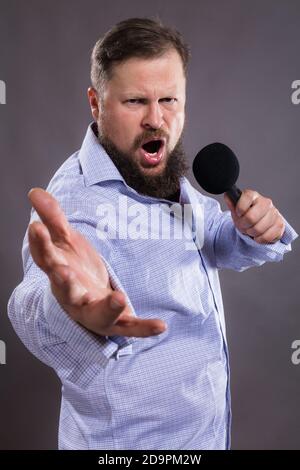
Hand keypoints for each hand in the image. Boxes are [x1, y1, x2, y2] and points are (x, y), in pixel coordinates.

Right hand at [28, 188, 165, 336]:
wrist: (85, 303)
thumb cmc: (74, 268)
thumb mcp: (66, 242)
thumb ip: (54, 218)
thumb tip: (35, 192)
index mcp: (59, 272)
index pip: (46, 257)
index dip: (40, 243)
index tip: (36, 227)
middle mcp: (73, 295)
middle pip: (66, 289)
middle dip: (63, 281)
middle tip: (62, 271)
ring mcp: (94, 311)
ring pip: (98, 314)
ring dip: (108, 307)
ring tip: (119, 298)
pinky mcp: (115, 322)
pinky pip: (130, 326)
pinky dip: (143, 328)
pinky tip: (161, 326)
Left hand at [224, 189, 284, 243]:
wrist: (257, 224)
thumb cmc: (246, 215)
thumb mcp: (236, 210)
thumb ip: (232, 203)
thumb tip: (227, 196)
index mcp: (254, 196)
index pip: (247, 197)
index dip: (240, 208)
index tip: (238, 213)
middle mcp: (266, 202)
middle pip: (251, 217)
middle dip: (244, 225)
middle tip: (244, 226)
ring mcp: (274, 213)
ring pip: (259, 229)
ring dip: (251, 233)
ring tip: (251, 231)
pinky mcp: (280, 225)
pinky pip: (267, 236)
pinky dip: (260, 239)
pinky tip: (258, 235)